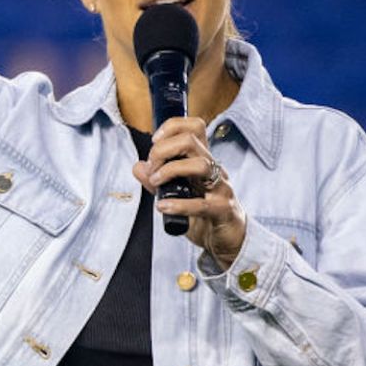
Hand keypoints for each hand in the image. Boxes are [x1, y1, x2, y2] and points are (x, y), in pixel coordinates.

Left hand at [132, 117, 247, 270]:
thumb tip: (138, 167)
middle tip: (152, 168)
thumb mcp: (175, 195)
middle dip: (163, 149)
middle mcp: (213, 169)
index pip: (194, 127)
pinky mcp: (224, 210)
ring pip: (200, 164)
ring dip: (171, 170)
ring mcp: (221, 188)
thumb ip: (156, 181)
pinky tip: (163, 207)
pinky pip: (203, 204)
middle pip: (191, 140)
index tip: (154, 142)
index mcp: (202, 160)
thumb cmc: (203, 213)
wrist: (227, 239)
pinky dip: (179, 204)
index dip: (172, 126)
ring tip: (156, 182)